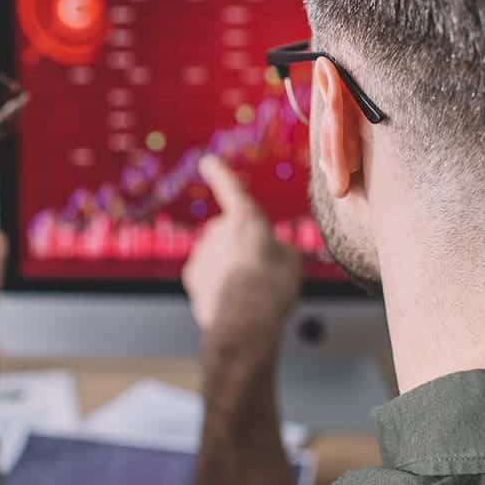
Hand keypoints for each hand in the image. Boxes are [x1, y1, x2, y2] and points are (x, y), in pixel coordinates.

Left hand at [183, 156, 301, 348]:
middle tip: (261, 272)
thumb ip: (279, 248)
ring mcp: (202, 252)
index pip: (230, 188)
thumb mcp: (292, 262)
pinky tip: (233, 300)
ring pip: (219, 254)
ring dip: (231, 267)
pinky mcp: (192, 276)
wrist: (244, 322)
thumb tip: (274, 252)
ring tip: (250, 292)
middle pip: (231, 232)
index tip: (208, 162)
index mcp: (245, 218)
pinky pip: (207, 273)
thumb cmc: (272, 287)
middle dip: (241, 246)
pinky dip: (218, 283)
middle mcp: (218, 229)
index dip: (220, 174)